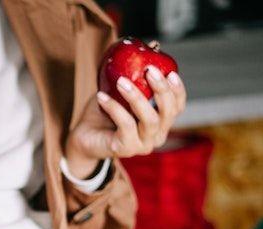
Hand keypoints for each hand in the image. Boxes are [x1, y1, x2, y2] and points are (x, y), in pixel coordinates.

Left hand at [64, 67, 186, 177]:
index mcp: (160, 121)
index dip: (178, 90)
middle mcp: (156, 134)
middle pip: (168, 112)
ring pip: (150, 120)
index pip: (178, 106)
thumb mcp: (120, 89)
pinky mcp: (126, 149)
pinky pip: (126, 126)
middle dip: (161, 89)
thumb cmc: (104, 112)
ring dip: (136, 97)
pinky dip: (114, 108)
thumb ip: (135, 72)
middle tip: (149, 70)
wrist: (84, 137)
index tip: (171, 73)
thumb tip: (152, 45)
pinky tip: (101, 96)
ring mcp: (143, 144)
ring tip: (121, 81)